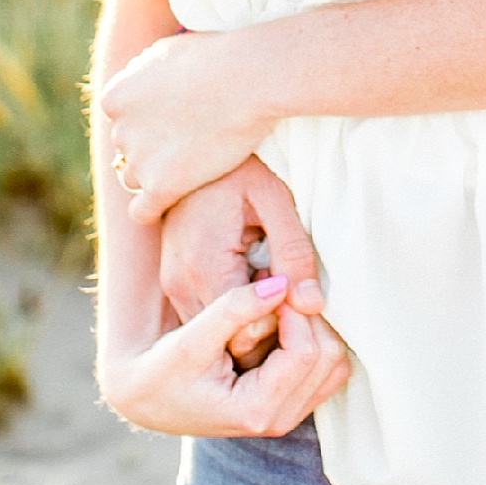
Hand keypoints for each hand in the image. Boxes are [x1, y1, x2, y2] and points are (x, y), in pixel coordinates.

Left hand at [100, 26, 273, 224]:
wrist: (247, 78)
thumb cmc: (216, 57)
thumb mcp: (166, 51)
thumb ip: (142, 74)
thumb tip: (135, 85)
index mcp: (115, 97)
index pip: (122, 120)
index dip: (149, 121)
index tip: (176, 120)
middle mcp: (120, 130)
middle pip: (128, 149)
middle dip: (153, 147)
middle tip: (190, 140)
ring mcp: (139, 160)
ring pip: (135, 179)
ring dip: (156, 175)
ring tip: (190, 166)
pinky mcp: (161, 187)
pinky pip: (142, 212)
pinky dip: (153, 209)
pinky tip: (173, 200)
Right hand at [102, 279, 349, 438]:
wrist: (149, 396)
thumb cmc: (162, 369)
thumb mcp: (191, 338)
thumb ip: (235, 309)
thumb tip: (281, 283)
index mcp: (254, 410)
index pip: (304, 353)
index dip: (294, 311)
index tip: (271, 282)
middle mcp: (277, 420)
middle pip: (328, 358)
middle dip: (308, 318)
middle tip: (277, 290)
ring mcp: (286, 416)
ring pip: (334, 364)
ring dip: (315, 328)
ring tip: (278, 305)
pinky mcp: (289, 404)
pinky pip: (326, 369)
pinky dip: (315, 339)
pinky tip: (284, 320)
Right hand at [161, 158, 326, 366]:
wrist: (191, 142)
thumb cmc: (239, 169)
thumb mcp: (274, 199)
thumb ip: (294, 251)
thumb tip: (312, 304)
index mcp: (205, 265)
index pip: (246, 332)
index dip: (282, 326)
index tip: (303, 300)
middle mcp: (181, 284)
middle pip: (231, 342)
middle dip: (270, 331)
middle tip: (299, 298)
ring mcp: (173, 286)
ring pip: (219, 337)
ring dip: (253, 323)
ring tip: (280, 288)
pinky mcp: (174, 283)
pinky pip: (209, 321)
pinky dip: (238, 314)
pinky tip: (260, 284)